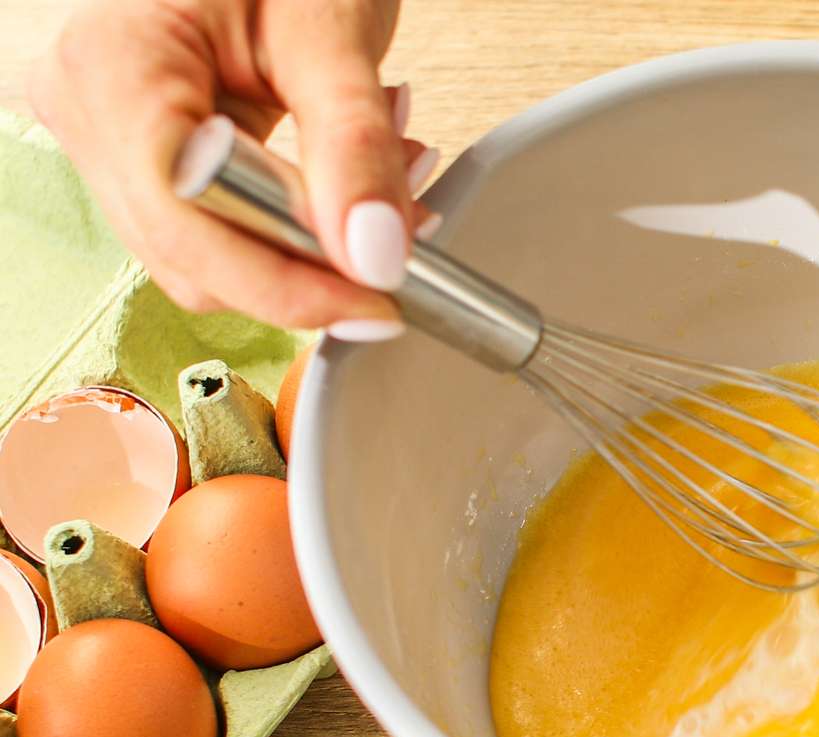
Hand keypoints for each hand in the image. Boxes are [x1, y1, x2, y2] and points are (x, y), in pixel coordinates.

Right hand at [29, 0, 439, 340]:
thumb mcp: (331, 32)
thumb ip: (355, 144)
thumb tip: (374, 257)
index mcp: (111, 66)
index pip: (185, 221)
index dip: (283, 281)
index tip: (376, 298)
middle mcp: (88, 111)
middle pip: (194, 256)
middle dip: (312, 265)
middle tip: (407, 237)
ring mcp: (109, 140)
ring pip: (212, 258)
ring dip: (316, 248)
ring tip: (391, 182)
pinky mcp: (149, 159)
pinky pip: (222, 230)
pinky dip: (301, 225)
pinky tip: (353, 182)